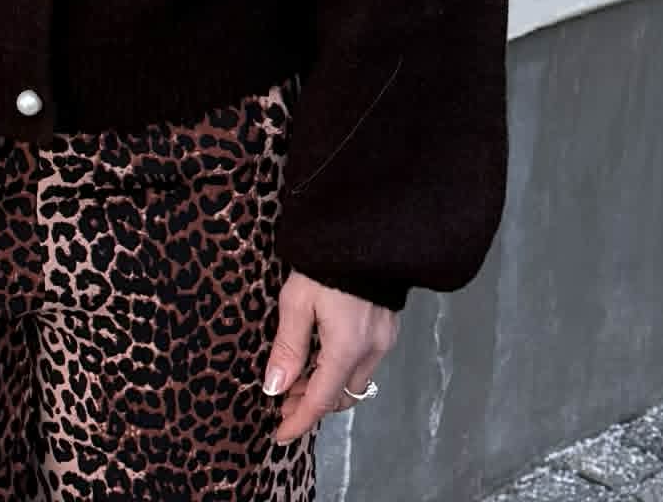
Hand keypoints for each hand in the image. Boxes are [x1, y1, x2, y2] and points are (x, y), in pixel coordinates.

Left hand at [261, 270, 399, 443]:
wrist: (364, 229)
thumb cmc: (324, 262)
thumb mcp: (296, 301)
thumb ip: (288, 347)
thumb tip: (274, 388)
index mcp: (347, 349)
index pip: (321, 400)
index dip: (298, 421)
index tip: (279, 434)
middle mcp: (371, 351)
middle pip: (341, 397)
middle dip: (312, 404)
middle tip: (283, 398)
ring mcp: (383, 340)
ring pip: (354, 381)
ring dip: (327, 386)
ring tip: (298, 376)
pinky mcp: (387, 327)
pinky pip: (364, 363)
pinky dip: (341, 368)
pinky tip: (321, 355)